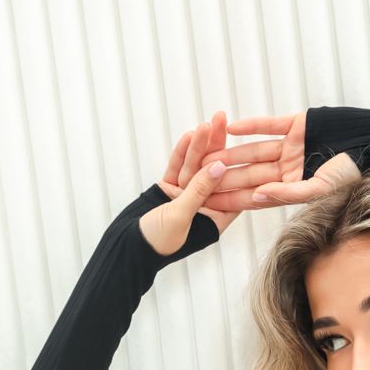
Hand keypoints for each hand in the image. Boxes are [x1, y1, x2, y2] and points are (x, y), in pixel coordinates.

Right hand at [139, 111, 242, 256]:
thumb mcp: (182, 216)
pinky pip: (177, 168)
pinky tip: (189, 136)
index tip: (243, 147)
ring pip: (195, 167)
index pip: (232, 192)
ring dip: (199, 146)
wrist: (127, 247)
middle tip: (221, 122)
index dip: (237, 169)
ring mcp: (185, 196)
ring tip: (205, 124)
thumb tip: (219, 166)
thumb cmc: (157, 242)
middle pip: (213, 173)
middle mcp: (203, 207)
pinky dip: (181, 153)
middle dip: (217, 148)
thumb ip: (199, 190)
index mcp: (214, 220)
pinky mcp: (169, 188)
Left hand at [199, 109, 359, 210]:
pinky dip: (252, 125)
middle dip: (226, 177)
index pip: (258, 195)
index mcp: (294, 188)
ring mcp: (291, 146)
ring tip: (208, 153)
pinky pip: (269, 125)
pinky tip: (231, 126)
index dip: (233, 199)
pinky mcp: (296, 123)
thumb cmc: (351, 173)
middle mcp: (290, 168)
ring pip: (255, 150)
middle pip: (252, 173)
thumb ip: (288, 194)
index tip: (210, 203)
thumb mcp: (320, 189)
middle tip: (198, 180)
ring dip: (232, 152)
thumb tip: (257, 197)